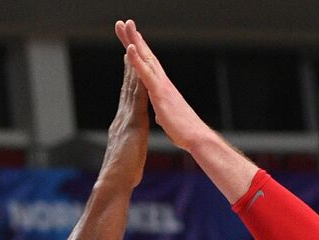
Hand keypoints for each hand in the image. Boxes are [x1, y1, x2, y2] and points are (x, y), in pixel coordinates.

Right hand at [101, 48, 148, 188]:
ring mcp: (125, 120)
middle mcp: (121, 120)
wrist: (115, 182)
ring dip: (132, 70)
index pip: (127, 102)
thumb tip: (133, 159)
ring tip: (132, 51)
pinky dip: (138, 84)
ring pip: (130, 90)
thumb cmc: (123, 177)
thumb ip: (132, 153)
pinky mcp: (132, 124)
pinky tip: (140, 71)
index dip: (128, 85)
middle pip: (126, 90)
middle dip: (128, 71)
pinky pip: (136, 99)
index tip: (130, 71)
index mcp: (122, 127)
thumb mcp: (130, 160)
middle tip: (128, 50)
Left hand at [115, 19, 206, 152]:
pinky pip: (146, 74)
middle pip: (146, 56)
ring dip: (135, 41)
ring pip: (145, 59)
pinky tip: (129, 48)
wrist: (196, 138)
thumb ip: (162, 111)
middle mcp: (162, 82)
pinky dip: (137, 60)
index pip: (147, 66)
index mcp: (161, 89)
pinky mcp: (160, 93)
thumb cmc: (183, 131)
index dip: (138, 52)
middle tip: (123, 23)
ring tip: (125, 25)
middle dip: (134, 39)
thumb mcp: (168, 120)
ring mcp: (161, 86)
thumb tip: (159, 113)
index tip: (129, 39)